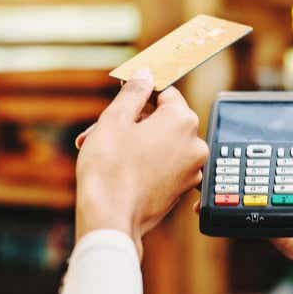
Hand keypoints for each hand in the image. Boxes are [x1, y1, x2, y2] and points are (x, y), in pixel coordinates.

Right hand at [75, 69, 208, 257]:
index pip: (165, 93)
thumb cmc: (110, 168)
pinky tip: (116, 168)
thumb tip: (146, 74)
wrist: (110, 219)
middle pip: (162, 121)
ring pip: (160, 144)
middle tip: (98, 130)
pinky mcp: (181, 190)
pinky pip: (163, 166)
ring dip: (132, 143)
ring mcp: (191, 170)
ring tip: (99, 150)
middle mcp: (195, 144)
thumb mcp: (115, 119)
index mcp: (183, 120)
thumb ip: (134, 92)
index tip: (122, 96)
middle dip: (130, 122)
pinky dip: (143, 163)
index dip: (140, 93)